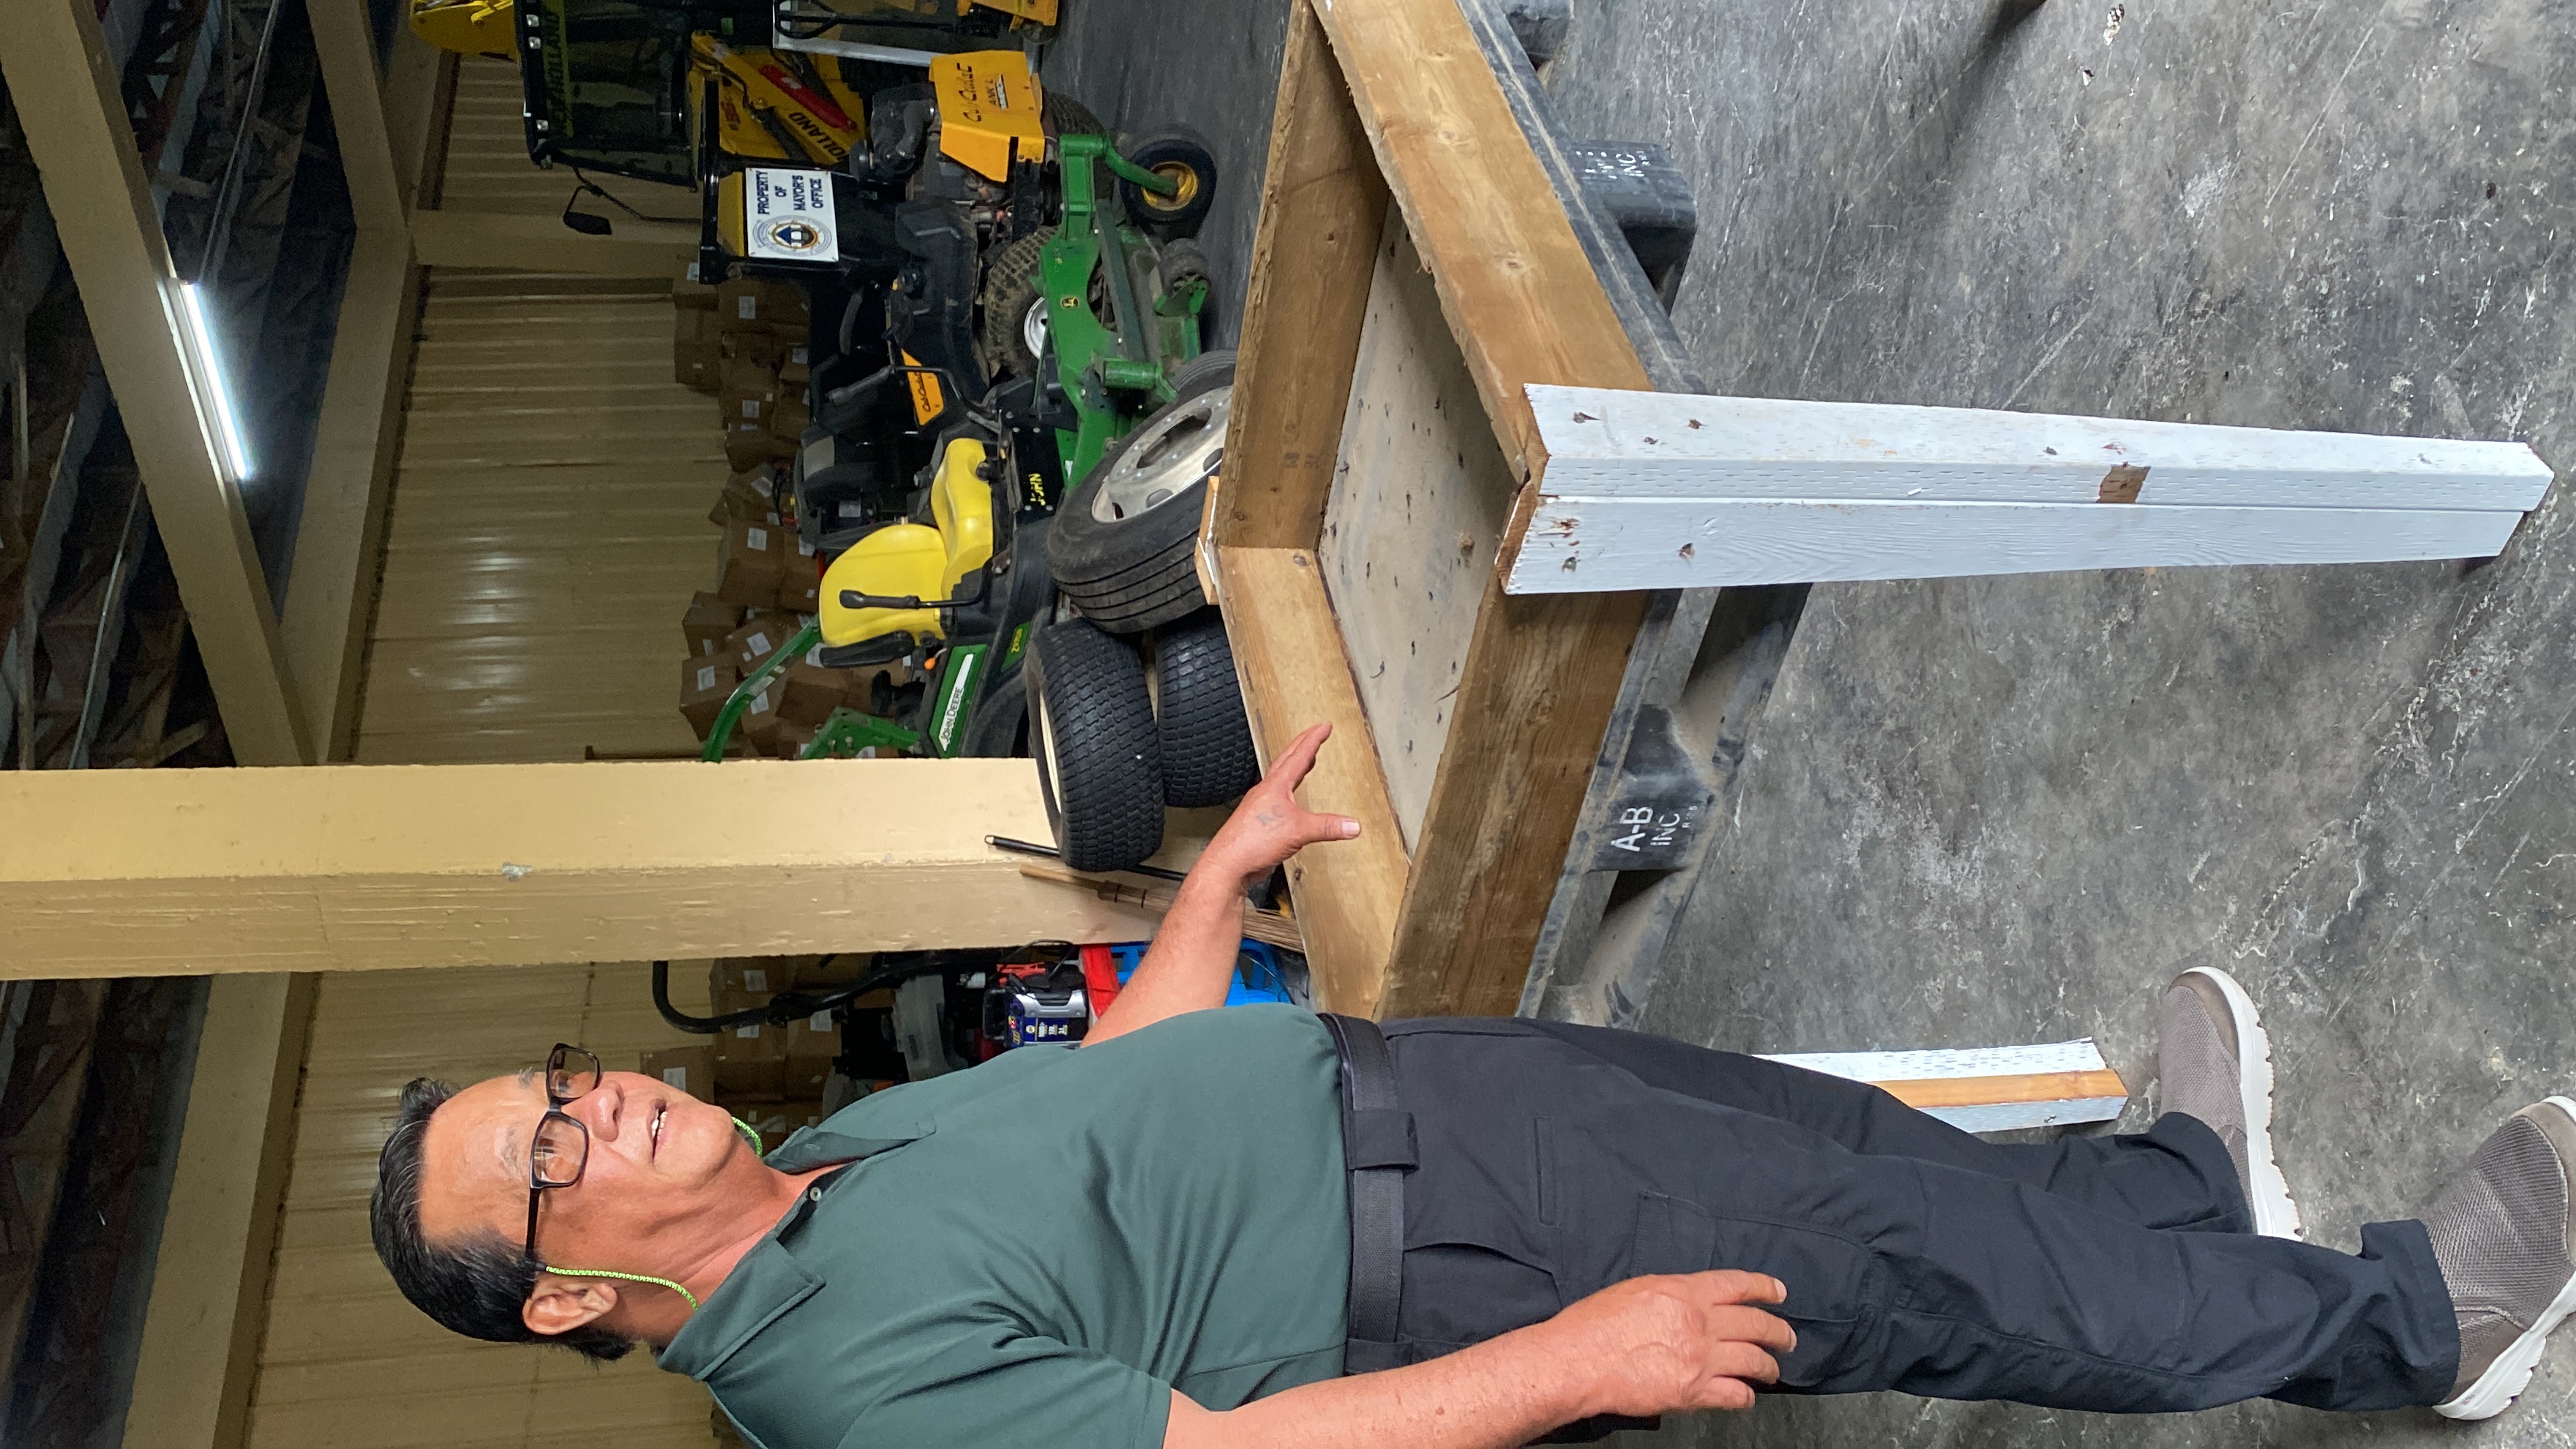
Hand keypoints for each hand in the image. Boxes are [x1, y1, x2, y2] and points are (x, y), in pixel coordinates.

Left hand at [1201, 722, 1360, 888]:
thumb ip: (1327, 827)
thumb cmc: (1251, 842)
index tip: (1324, 726)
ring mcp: (1261, 806)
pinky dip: (1289, 791)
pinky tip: (1292, 801)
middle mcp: (1266, 792)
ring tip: (1305, 761)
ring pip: (1281, 778)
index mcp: (1275, 786)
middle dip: (1303, 744)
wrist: (1228, 863)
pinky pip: (1279, 799)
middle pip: (1287, 760)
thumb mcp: (1298, 831)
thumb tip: (1352, 825)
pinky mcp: (1260, 822)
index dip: (1313, 739)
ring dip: (1295, 766)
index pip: (1299, 755)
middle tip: (1314, 733)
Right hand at [1542, 1271, 1793, 1416]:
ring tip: (1773, 1369)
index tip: (1779, 1292)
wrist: (1578, 1360)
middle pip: (1755, 1324)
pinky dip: (1745, 1396)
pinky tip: (1747, 1396)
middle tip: (1787, 1337)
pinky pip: (1734, 1395)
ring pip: (1753, 1360)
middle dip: (1778, 1331)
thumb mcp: (1636, 1289)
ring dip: (1769, 1366)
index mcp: (1683, 1291)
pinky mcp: (1692, 1392)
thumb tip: (1692, 1300)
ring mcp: (1699, 1359)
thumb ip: (1672, 1294)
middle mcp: (1698, 1322)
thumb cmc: (1594, 1324)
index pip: (1737, 1285)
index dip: (1764, 1288)